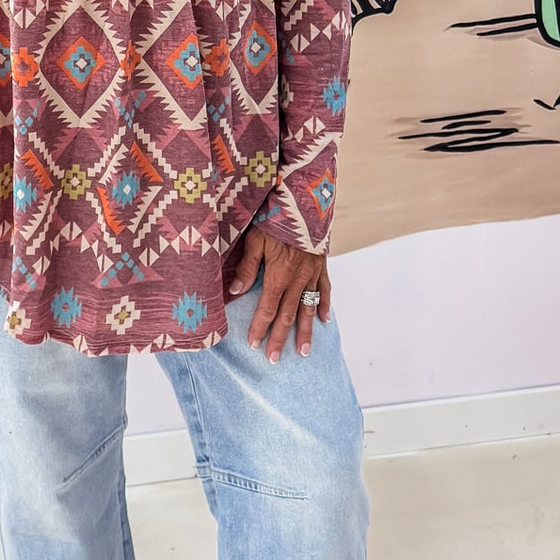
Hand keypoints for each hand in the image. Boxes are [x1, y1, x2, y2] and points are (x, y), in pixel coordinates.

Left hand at [226, 227, 330, 361]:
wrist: (305, 201)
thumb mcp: (255, 239)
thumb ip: (247, 267)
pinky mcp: (322, 265)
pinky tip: (324, 321)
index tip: (254, 345)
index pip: (267, 307)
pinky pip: (325, 289)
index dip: (260, 327)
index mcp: (279, 274)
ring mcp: (313, 273)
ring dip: (304, 331)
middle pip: (287, 314)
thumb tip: (235, 292)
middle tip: (273, 359)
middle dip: (279, 338)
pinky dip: (324, 305)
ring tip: (302, 351)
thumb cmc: (276, 218)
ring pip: (307, 308)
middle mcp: (298, 278)